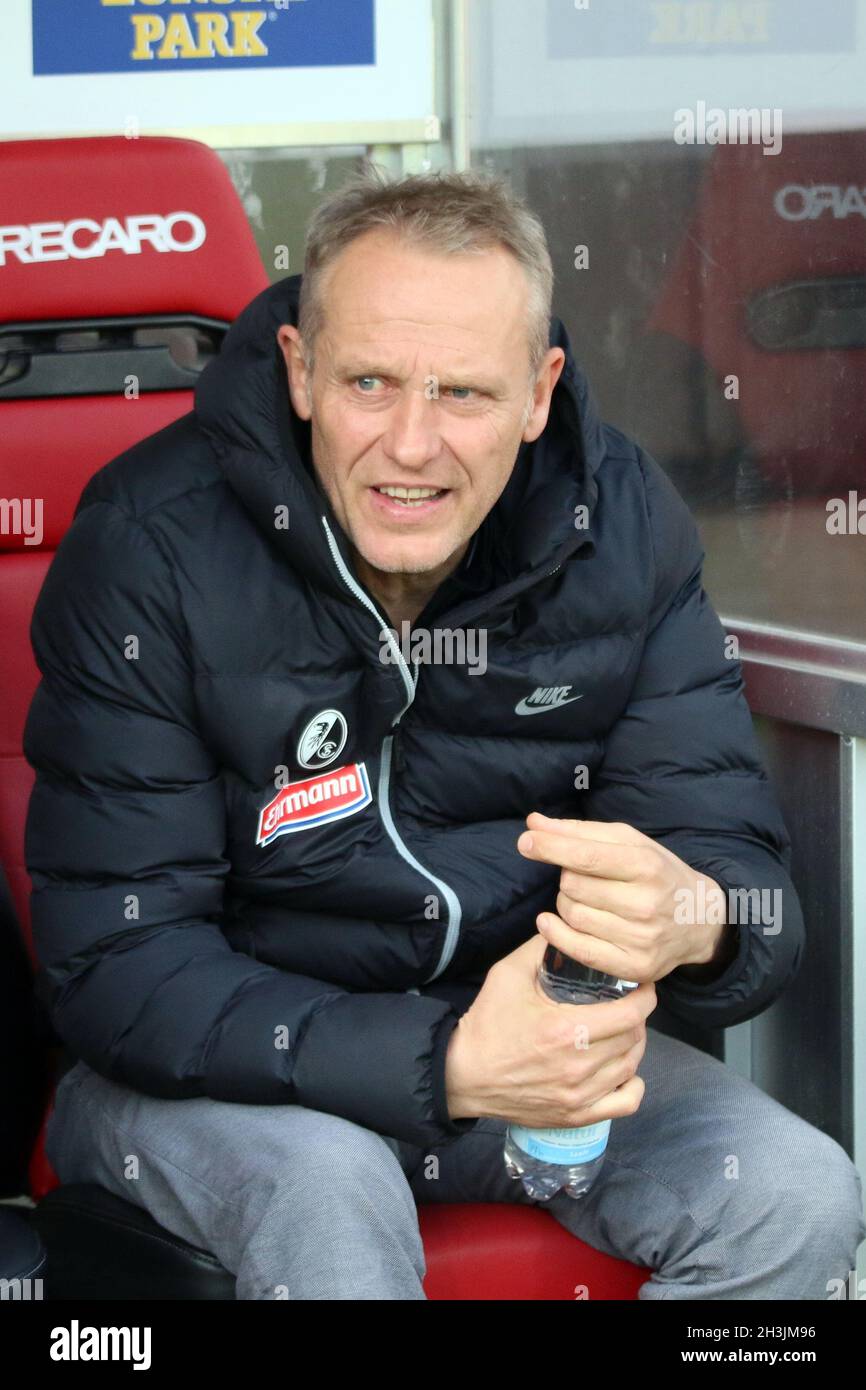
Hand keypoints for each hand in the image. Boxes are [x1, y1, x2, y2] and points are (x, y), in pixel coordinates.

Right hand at [445, 933, 655, 1127]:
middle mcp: (578, 1066)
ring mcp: (579, 1095)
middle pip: (634, 1038)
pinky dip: (632, 1084)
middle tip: (625, 1004)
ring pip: (632, 1066)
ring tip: (621, 1031)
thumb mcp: (507, 975)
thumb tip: (565, 926)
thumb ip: (540, 948)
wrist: (463, 1074)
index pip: (630, 1013)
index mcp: (566, 1030)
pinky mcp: (576, 1115)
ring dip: (633, 1045)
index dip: (645, 996)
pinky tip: (620, 1069)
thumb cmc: (487, 1024)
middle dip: (636, 1016)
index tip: (642, 985)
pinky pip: (625, 1102)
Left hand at [517, 812, 728, 984]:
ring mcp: (641, 939)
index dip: (551, 847)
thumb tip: (533, 824)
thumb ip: (579, 832)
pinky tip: (550, 923)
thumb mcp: (628, 843)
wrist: (699, 919)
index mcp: (646, 866)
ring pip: (572, 915)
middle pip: (572, 886)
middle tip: (586, 879)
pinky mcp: (634, 966)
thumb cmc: (656, 873)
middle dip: (568, 877)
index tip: (526, 841)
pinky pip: (578, 950)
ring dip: (567, 904)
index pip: (587, 857)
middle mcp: (646, 904)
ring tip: (588, 900)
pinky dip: (556, 934)